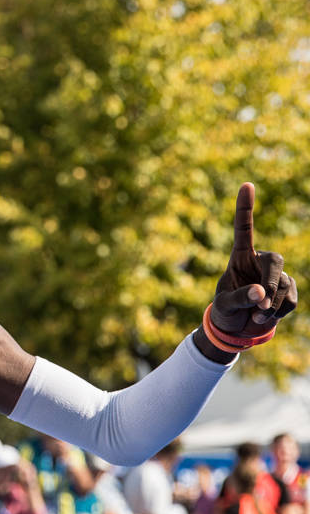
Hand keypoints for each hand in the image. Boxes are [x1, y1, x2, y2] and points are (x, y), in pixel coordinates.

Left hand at [210, 183, 296, 336]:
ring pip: (283, 285)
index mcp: (239, 257)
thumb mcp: (224, 306)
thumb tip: (261, 294)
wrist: (236, 328)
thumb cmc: (225, 312)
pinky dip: (279, 313)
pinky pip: (290, 299)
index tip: (246, 184)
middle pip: (275, 260)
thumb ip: (239, 298)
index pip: (243, 229)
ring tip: (255, 317)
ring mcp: (276, 275)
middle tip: (260, 305)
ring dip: (270, 307)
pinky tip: (266, 317)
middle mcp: (260, 261)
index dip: (245, 208)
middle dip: (270, 282)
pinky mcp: (287, 290)